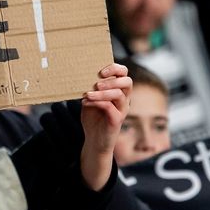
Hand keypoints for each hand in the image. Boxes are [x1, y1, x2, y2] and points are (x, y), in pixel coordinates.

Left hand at [80, 62, 131, 189]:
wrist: (94, 141)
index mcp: (119, 91)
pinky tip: (85, 103)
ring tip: (88, 94)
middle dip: (112, 79)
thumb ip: (90, 88)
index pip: (124, 74)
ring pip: (119, 94)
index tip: (101, 71)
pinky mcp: (117, 120)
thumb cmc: (93, 118)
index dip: (115, 68)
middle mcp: (124, 99)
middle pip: (127, 82)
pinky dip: (97, 102)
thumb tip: (82, 74)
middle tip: (97, 83)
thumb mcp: (90, 99)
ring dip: (102, 92)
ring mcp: (122, 110)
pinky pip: (110, 107)